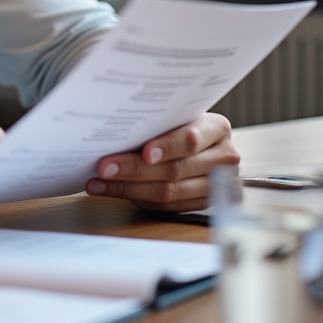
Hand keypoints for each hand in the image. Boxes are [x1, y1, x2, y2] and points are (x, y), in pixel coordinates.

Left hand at [85, 112, 239, 211]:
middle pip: (175, 170)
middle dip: (134, 169)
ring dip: (128, 188)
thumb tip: (115, 130)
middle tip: (104, 167)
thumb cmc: (182, 124)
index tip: (144, 153)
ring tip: (99, 182)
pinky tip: (111, 190)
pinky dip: (136, 198)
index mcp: (217, 129)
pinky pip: (167, 206)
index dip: (167, 147)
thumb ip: (157, 123)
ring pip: (169, 192)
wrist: (204, 142)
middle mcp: (223, 158)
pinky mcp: (204, 204)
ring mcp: (218, 185)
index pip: (190, 140)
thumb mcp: (177, 116)